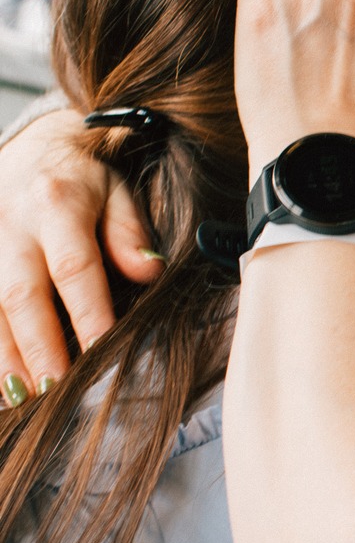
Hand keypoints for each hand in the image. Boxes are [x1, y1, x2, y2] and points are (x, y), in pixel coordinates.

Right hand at [0, 110, 162, 403]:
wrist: (30, 144)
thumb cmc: (84, 177)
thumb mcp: (118, 190)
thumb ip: (131, 232)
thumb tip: (151, 271)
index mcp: (57, 204)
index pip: (75, 267)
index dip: (87, 312)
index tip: (102, 350)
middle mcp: (10, 225)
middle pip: (19, 294)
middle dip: (36, 346)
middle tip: (55, 390)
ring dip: (1, 355)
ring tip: (20, 398)